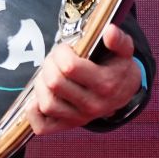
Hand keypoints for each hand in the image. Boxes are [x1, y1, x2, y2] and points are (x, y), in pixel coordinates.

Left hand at [26, 23, 141, 135]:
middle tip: (55, 59)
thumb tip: (109, 30)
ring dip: (41, 84)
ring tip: (49, 74)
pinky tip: (41, 95)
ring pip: (47, 103)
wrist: (123, 92)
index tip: (66, 49)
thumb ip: (118, 40)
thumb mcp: (124, 51)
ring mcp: (79, 118)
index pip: (69, 67)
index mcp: (105, 84)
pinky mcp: (68, 126)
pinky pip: (42, 126)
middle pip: (55, 83)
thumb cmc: (117, 67)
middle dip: (49, 64)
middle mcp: (92, 105)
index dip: (62, 52)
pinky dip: (34, 111)